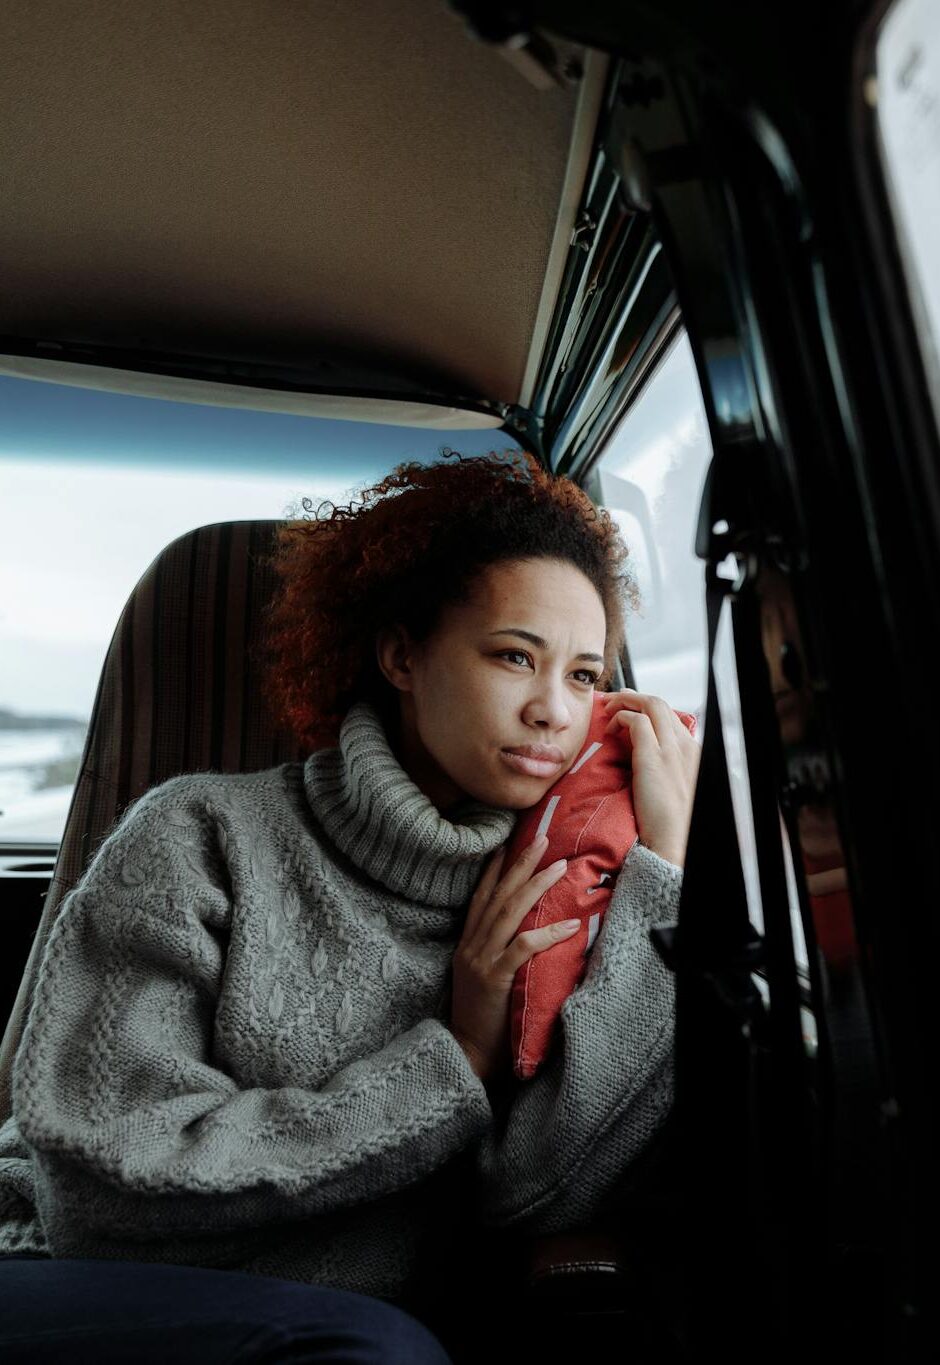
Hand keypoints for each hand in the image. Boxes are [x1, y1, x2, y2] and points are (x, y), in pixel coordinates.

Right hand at [450, 835, 576, 1084]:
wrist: (467, 1052)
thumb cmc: (480, 1019)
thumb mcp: (479, 978)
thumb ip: (492, 954)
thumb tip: (517, 934)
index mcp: (466, 944)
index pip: (480, 899)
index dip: (493, 871)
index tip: (507, 846)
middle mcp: (471, 946)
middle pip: (497, 896)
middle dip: (520, 865)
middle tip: (542, 840)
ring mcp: (481, 960)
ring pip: (510, 913)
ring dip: (536, 885)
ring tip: (558, 866)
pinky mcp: (494, 978)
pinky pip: (523, 947)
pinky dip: (546, 933)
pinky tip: (568, 924)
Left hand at [601, 688, 699, 867]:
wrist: (675, 843)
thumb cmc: (671, 824)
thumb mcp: (676, 788)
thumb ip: (666, 768)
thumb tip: (643, 756)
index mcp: (695, 753)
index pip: (671, 717)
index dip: (648, 709)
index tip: (631, 710)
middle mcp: (687, 746)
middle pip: (662, 704)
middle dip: (635, 696)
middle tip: (615, 701)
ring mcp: (672, 750)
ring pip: (651, 704)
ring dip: (626, 701)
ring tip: (608, 708)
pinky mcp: (653, 758)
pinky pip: (636, 721)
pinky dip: (621, 717)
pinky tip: (610, 729)